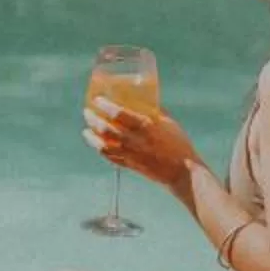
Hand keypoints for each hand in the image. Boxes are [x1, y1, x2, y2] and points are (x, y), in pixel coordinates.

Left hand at [85, 95, 200, 195]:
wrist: (182, 171)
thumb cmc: (179, 144)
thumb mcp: (169, 122)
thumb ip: (154, 111)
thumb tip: (144, 98)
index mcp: (145, 126)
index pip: (118, 113)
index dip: (105, 105)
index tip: (97, 99)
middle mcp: (134, 141)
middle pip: (105, 129)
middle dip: (93, 119)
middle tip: (87, 111)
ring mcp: (130, 155)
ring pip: (103, 146)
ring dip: (91, 137)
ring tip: (86, 129)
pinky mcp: (130, 166)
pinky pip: (110, 158)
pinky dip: (100, 150)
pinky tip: (97, 144)